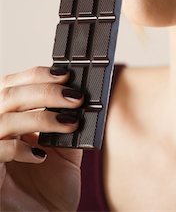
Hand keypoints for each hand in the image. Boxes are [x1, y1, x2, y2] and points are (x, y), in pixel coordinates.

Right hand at [0, 65, 83, 210]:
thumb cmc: (50, 190)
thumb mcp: (64, 150)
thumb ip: (66, 123)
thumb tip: (80, 96)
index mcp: (11, 119)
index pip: (13, 85)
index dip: (36, 75)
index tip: (65, 74)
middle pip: (8, 96)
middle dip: (44, 91)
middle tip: (74, 96)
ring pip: (4, 120)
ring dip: (40, 117)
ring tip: (69, 122)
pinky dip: (19, 149)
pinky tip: (41, 155)